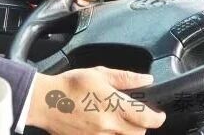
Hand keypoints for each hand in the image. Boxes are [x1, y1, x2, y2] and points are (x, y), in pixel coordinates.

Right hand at [26, 67, 166, 134]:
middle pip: (139, 133)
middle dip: (141, 125)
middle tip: (135, 114)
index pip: (148, 118)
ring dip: (126, 131)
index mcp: (114, 106)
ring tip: (116, 119)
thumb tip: (146, 80)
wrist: (44, 102)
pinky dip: (111, 134)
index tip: (159, 113)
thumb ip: (125, 78)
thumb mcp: (98, 74)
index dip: (158, 117)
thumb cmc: (69, 85)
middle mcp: (110, 125)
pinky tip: (103, 125)